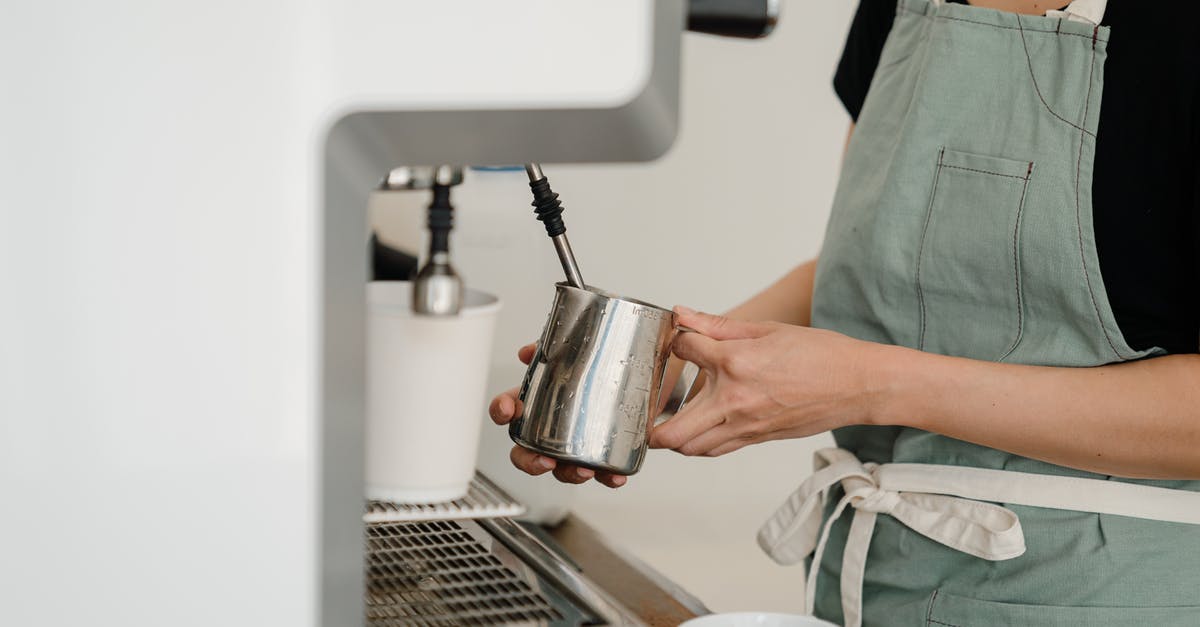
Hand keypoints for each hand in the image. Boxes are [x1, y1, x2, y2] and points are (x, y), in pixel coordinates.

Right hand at [487, 343, 628, 487]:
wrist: (643, 379)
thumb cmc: (607, 364)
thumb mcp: (583, 348)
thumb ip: (556, 347)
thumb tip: (528, 351)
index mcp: (541, 400)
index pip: (510, 408)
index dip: (502, 410)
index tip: (508, 410)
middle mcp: (552, 427)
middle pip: (526, 452)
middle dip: (529, 462)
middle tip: (544, 460)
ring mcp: (576, 444)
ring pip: (560, 470)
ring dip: (568, 474)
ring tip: (584, 470)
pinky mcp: (602, 454)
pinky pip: (600, 473)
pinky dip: (606, 478)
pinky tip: (616, 475)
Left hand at [650, 307, 888, 456]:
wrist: (858, 385)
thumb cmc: (821, 354)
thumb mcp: (767, 329)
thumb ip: (718, 326)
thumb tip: (683, 315)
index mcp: (736, 362)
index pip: (683, 351)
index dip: (675, 341)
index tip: (677, 338)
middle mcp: (734, 400)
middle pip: (673, 431)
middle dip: (650, 423)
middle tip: (642, 410)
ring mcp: (745, 425)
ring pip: (691, 448)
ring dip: (673, 437)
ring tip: (665, 421)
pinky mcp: (756, 439)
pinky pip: (716, 449)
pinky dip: (700, 442)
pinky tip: (697, 427)